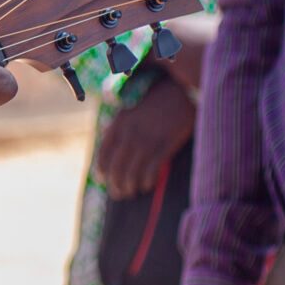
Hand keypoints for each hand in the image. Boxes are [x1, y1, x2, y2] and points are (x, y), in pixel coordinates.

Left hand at [95, 74, 193, 199]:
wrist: (182, 89)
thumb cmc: (158, 100)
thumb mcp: (133, 109)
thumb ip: (122, 127)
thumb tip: (115, 148)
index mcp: (119, 123)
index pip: (104, 152)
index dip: (102, 168)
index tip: (102, 180)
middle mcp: (130, 132)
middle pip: (117, 165)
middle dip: (116, 183)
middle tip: (118, 194)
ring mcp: (148, 138)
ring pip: (133, 170)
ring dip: (130, 185)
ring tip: (131, 193)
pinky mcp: (166, 143)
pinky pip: (152, 167)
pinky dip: (147, 180)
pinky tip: (147, 186)